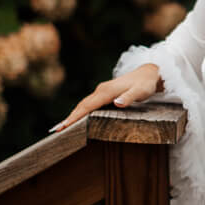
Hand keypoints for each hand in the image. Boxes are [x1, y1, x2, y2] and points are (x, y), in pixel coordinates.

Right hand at [48, 63, 162, 132]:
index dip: (74, 117)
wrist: (149, 73)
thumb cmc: (145, 84)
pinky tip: (75, 120)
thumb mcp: (140, 92)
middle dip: (68, 118)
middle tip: (55, 131)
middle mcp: (100, 91)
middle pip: (81, 106)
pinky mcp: (103, 95)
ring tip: (60, 128)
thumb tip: (116, 103)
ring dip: (72, 116)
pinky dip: (79, 113)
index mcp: (106, 91)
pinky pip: (88, 105)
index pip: (86, 106)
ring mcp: (101, 92)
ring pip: (83, 105)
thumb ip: (129, 97)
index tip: (63, 126)